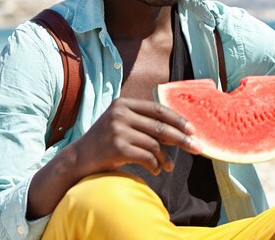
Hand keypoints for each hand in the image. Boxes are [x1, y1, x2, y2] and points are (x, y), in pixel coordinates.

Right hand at [72, 98, 200, 175]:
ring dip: (165, 158)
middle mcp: (120, 114)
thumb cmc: (105, 143)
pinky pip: (146, 156)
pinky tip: (156, 171)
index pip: (157, 109)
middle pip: (160, 126)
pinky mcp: (117, 147)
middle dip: (181, 138)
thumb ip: (143, 121)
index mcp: (123, 103)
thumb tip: (178, 129)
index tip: (192, 129)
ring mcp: (117, 130)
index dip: (177, 119)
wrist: (78, 159)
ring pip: (154, 144)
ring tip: (169, 166)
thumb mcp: (121, 123)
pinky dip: (155, 165)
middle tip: (196, 147)